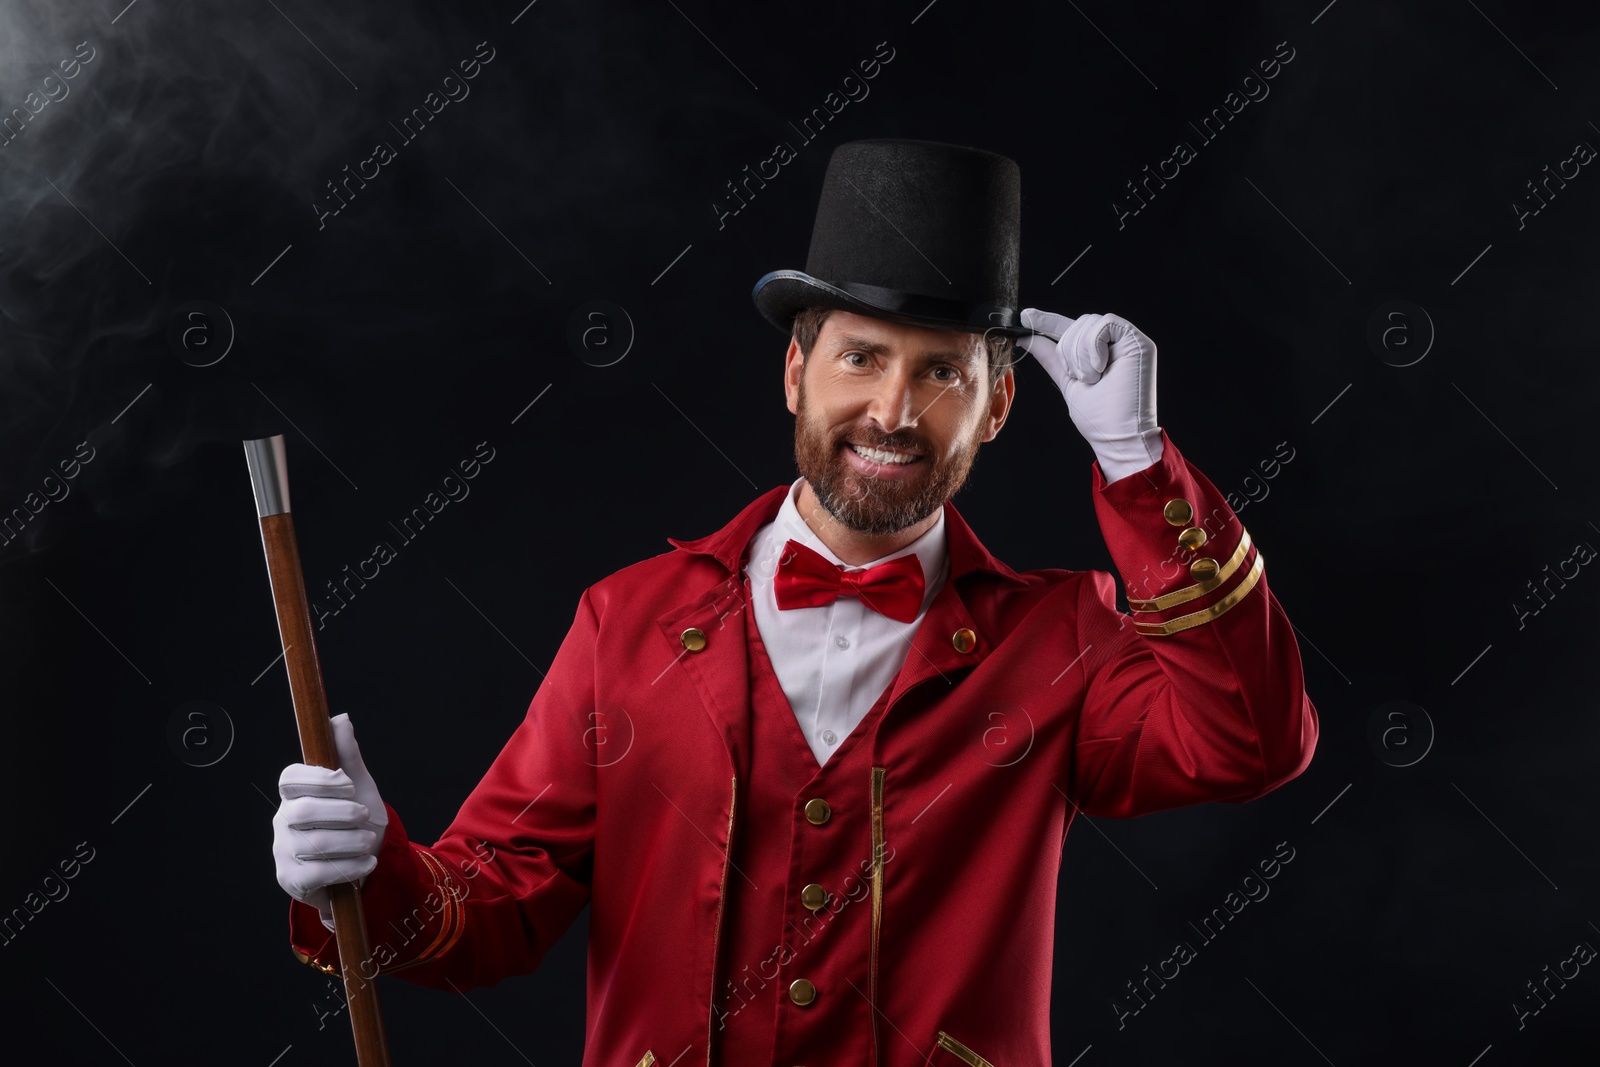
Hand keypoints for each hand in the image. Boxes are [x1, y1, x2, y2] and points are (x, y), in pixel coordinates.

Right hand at [272, 713, 388, 924]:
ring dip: (353, 842)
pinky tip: (367, 862)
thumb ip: (347, 757)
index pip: (290, 778)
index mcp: (295, 794)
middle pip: (304, 811)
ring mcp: (283, 851)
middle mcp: (282, 820)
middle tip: (365, 816)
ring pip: (316, 843)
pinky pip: (319, 872)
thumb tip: (340, 719)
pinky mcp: (291, 879)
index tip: (348, 785)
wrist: (363, 868)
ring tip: (369, 842)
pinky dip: (351, 866)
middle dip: (344, 813)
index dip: (319, 779)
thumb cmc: (357, 825)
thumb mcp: (360, 788)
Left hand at [1015, 309, 1162, 482]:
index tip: (1026, 317)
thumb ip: (1051, 358)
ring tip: (1093, 378)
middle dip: (1068, 350)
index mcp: (1100, 352)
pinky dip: (1094, 347)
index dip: (1048, 321)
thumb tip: (1027, 338)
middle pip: (1078, 323)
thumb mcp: (1067, 382)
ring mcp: (1129, 341)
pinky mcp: (1139, 342)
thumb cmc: (1098, 417)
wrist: (1117, 436)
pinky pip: (1104, 324)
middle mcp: (1116, 344)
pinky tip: (1100, 368)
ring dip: (1080, 354)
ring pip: (1089, 323)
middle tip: (1080, 377)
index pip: (1072, 328)